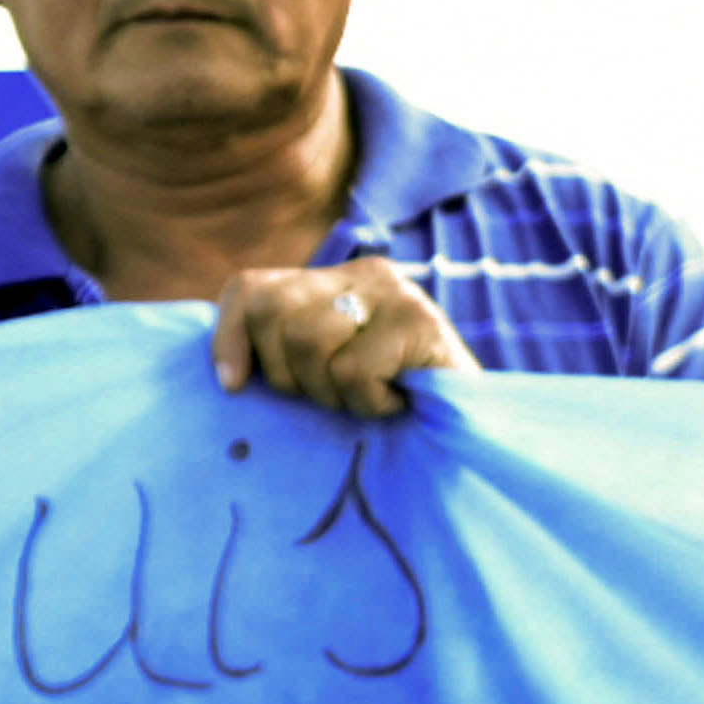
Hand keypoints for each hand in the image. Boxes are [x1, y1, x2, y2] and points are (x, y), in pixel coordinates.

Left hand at [210, 256, 473, 417]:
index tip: (232, 386)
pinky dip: (367, 404)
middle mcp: (363, 272)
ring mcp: (394, 292)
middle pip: (273, 313)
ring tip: (366, 400)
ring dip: (331, 393)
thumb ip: (286, 354)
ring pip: (307, 339)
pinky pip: (351, 371)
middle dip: (288, 375)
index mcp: (333, 280)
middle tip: (331, 398)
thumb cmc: (396, 409)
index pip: (250, 288)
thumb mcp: (328, 374)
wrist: (475, 431)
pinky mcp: (419, 321)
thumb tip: (228, 377)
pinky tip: (395, 405)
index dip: (229, 336)